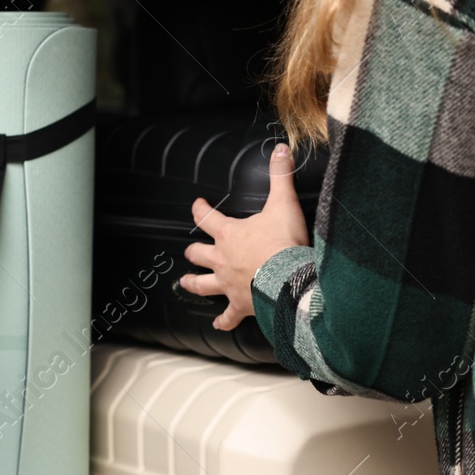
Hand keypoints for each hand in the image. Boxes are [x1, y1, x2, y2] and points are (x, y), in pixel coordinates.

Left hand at [180, 145, 309, 330]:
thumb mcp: (283, 204)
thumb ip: (280, 176)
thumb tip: (280, 150)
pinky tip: (217, 324)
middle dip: (193, 250)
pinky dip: (222, 321)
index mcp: (229, 235)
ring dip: (193, 283)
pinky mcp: (240, 305)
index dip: (200, 209)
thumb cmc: (284, 243)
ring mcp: (228, 284)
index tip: (197, 205)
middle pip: (199, 254)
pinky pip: (227, 316)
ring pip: (203, 284)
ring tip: (185, 283)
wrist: (289, 280)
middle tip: (190, 249)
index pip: (207, 218)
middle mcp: (223, 260)